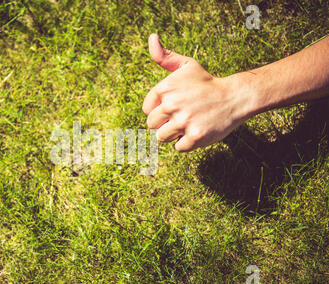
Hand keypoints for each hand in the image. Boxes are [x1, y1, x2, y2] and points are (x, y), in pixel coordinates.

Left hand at [143, 34, 250, 151]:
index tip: (174, 107)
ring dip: (174, 135)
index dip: (159, 111)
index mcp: (165, 89)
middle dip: (164, 124)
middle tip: (182, 117)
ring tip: (189, 124)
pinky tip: (198, 130)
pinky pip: (178, 147)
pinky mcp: (195, 137)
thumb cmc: (206, 83)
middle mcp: (171, 105)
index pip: (146, 110)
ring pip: (162, 138)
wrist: (234, 97)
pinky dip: (187, 143)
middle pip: (152, 126)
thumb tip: (152, 37)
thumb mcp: (186, 66)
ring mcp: (183, 122)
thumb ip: (165, 57)